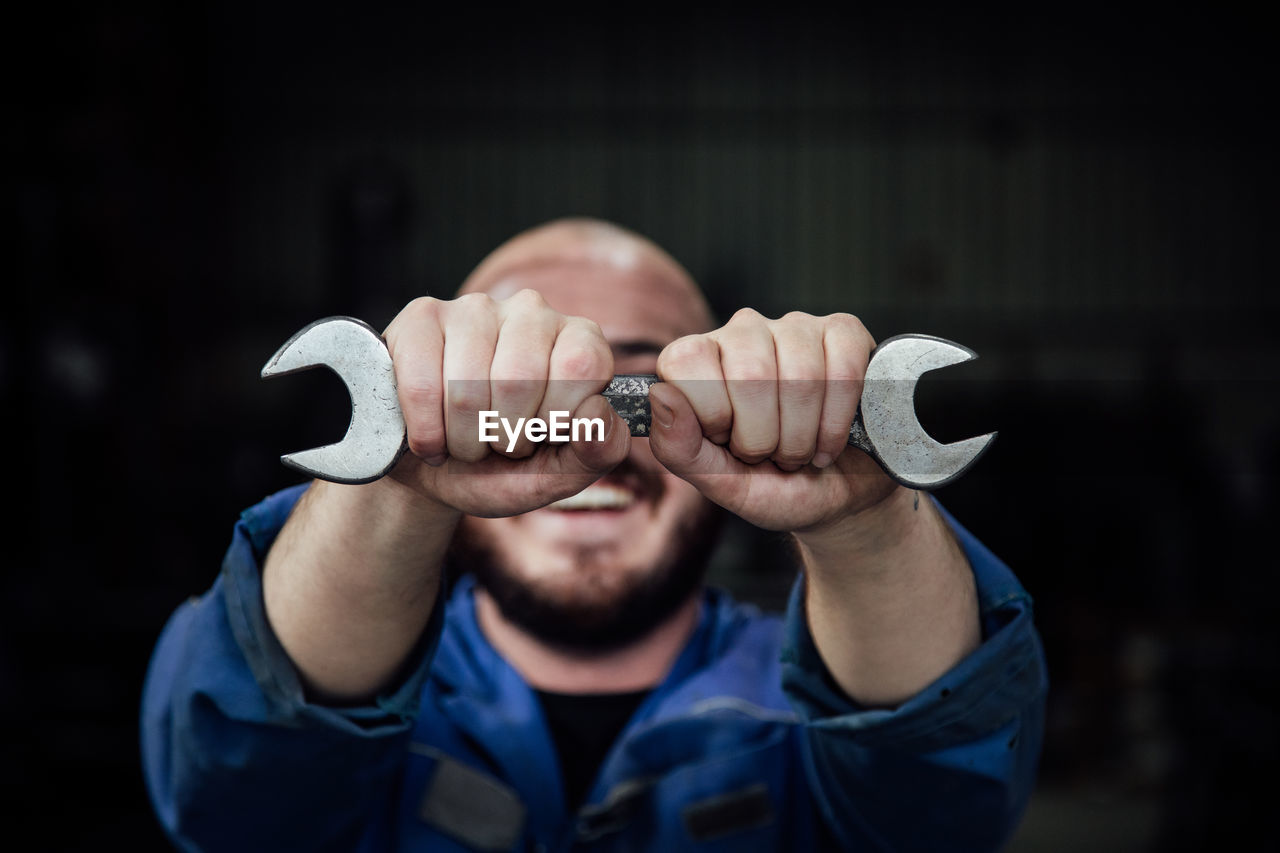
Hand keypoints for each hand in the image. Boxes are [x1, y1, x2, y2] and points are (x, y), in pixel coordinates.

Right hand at [381, 290, 630, 516]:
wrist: (436, 475)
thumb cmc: (506, 468)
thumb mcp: (560, 474)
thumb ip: (598, 453)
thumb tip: (598, 414)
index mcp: (580, 341)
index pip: (582, 365)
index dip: (558, 418)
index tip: (544, 437)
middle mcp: (532, 312)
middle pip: (520, 377)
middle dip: (507, 435)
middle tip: (501, 444)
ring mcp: (474, 309)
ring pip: (467, 386)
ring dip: (465, 439)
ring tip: (467, 442)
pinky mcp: (421, 320)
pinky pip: (421, 385)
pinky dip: (427, 433)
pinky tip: (432, 439)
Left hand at [647, 309, 898, 532]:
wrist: (837, 497)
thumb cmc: (772, 486)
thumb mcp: (719, 482)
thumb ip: (679, 448)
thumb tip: (660, 396)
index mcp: (697, 361)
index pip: (685, 359)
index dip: (710, 414)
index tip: (727, 444)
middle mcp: (741, 333)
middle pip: (749, 372)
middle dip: (763, 437)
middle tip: (770, 457)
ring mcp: (794, 328)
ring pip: (800, 374)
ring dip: (802, 436)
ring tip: (800, 452)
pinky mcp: (843, 332)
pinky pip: (843, 370)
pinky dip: (836, 422)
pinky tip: (830, 441)